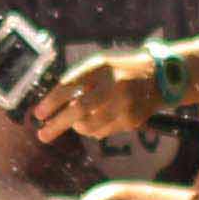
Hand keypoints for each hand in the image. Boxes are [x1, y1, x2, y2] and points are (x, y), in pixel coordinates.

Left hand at [37, 51, 166, 142]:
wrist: (161, 76)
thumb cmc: (121, 68)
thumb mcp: (100, 64)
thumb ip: (79, 79)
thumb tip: (53, 104)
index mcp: (101, 67)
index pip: (70, 86)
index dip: (51, 102)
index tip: (38, 114)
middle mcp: (114, 85)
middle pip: (78, 110)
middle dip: (57, 125)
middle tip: (42, 135)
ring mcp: (125, 104)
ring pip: (90, 126)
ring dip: (77, 127)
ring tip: (76, 122)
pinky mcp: (132, 120)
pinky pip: (103, 132)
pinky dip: (94, 129)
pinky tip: (98, 119)